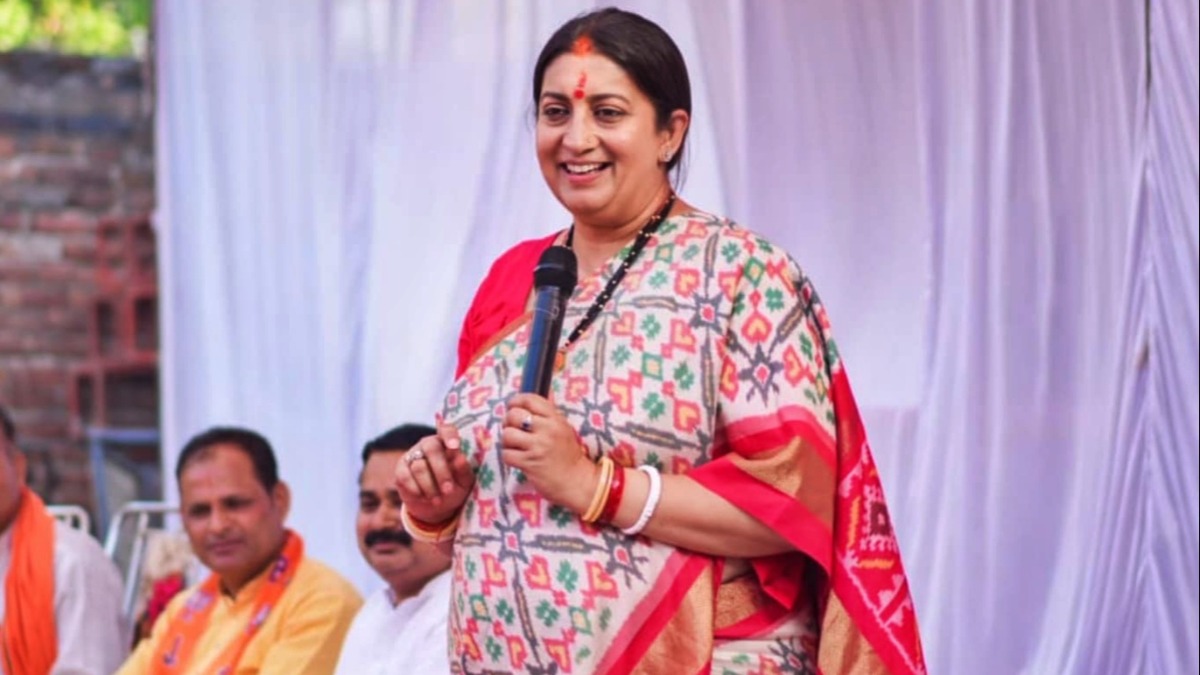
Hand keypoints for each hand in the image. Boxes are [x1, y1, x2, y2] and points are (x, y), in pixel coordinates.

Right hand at [394, 423, 475, 523]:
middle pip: (432, 449)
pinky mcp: (400, 469)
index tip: (455, 447)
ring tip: (438, 500)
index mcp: (447, 442)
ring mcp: (412, 455)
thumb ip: (463, 470)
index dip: (450, 435)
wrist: (436, 506)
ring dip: (430, 486)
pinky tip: (424, 498)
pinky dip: (416, 490)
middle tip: (448, 490)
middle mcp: (428, 444)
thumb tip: (460, 459)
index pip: (447, 430)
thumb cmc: (455, 488)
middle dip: (441, 472)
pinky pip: (405, 477)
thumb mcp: (464, 481)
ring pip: (419, 466)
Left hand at [500, 393, 597, 514]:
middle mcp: (547, 430)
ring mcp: (538, 446)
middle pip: (514, 415)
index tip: (512, 407)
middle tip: (513, 431)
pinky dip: (508, 457)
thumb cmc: (568, 455)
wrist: (576, 481)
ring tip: (515, 447)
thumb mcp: (563, 428)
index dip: (516, 401)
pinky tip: (517, 459)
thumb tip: (538, 396)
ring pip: (507, 434)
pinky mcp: (530, 463)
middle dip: (508, 422)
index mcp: (556, 419)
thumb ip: (548, 414)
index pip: (530, 399)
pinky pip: (506, 454)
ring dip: (507, 441)